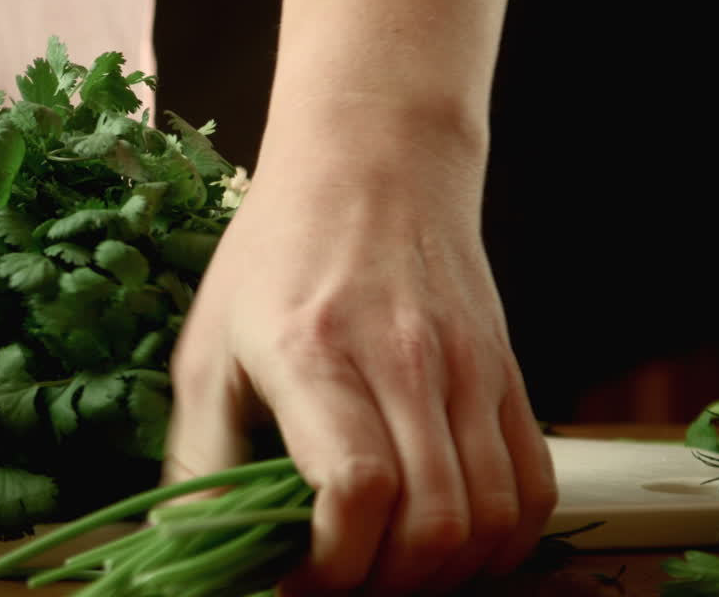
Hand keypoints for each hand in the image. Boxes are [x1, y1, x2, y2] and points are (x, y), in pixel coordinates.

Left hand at [163, 133, 556, 594]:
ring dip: (444, 572)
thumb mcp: (209, 345)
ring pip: (492, 517)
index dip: (335, 562)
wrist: (374, 164)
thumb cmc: (278, 255)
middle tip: (340, 583)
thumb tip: (186, 543)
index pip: (358, 486)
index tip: (300, 579)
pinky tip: (451, 542)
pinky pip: (532, 485)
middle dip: (386, 584)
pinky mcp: (506, 372)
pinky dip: (502, 538)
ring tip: (389, 567)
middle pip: (434, 522)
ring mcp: (468, 367)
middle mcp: (405, 362)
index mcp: (315, 354)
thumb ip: (198, 455)